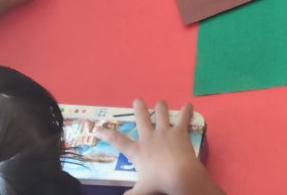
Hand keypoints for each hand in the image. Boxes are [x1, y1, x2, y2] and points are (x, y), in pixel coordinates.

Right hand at [94, 99, 221, 194]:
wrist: (178, 175)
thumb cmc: (158, 182)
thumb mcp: (141, 190)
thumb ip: (132, 193)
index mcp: (137, 151)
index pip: (117, 140)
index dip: (106, 133)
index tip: (97, 127)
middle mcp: (149, 137)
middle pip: (141, 117)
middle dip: (139, 107)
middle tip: (137, 100)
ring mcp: (164, 132)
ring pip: (161, 112)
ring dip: (161, 106)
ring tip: (161, 102)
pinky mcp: (179, 131)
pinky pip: (183, 116)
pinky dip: (187, 110)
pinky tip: (188, 105)